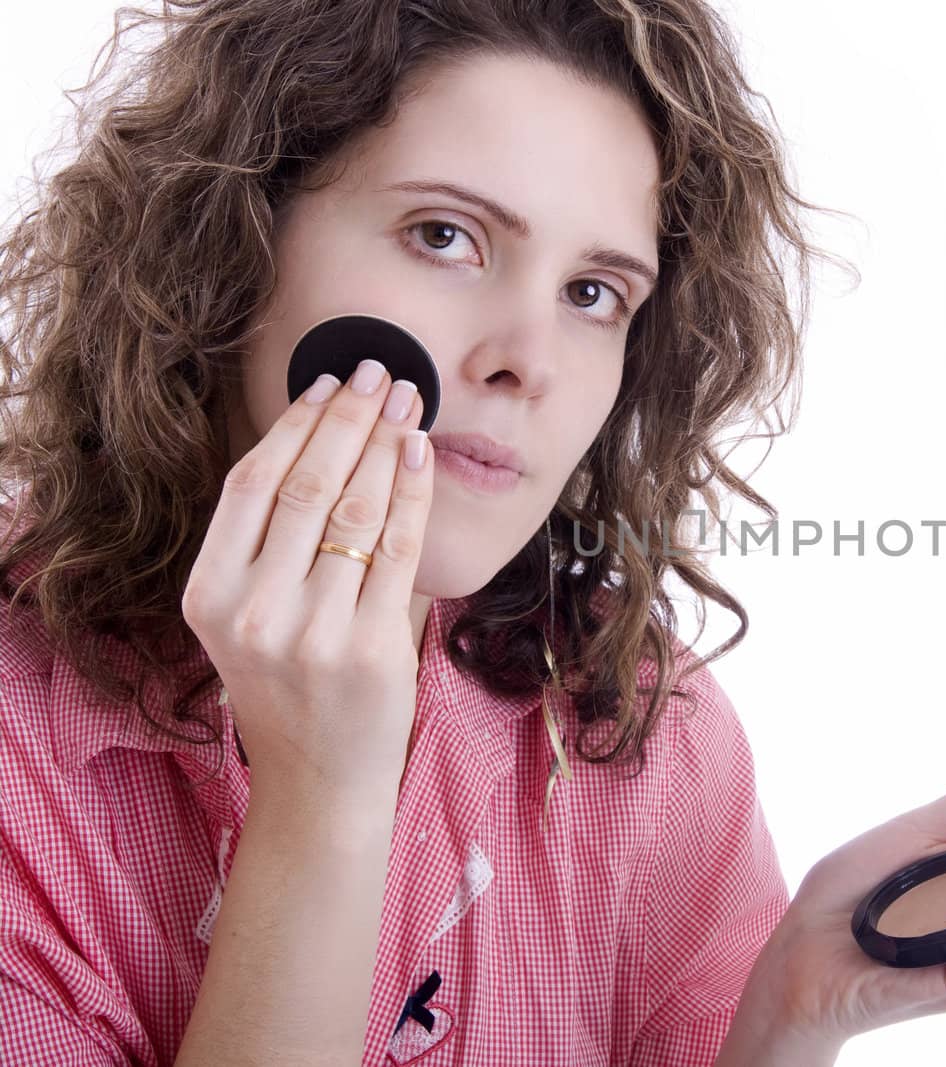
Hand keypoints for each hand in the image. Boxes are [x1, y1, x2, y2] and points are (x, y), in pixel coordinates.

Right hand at [181, 359, 433, 802]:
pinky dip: (413, 495)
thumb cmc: (289, 686)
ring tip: (410, 402)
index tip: (330, 380)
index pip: (252, 484)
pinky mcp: (371, 648)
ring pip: (355, 510)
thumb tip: (325, 438)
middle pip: (306, 485)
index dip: (294, 423)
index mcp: (208, 595)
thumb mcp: (247, 616)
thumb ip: (269, 544)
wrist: (320, 779)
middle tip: (382, 372)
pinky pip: (399, 551)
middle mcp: (253, 610)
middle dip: (349, 418)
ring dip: (386, 444)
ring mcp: (313, 632)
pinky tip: (421, 455)